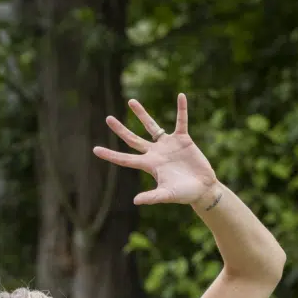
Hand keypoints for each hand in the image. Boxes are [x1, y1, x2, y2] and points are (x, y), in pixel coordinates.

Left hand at [93, 95, 220, 208]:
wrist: (202, 188)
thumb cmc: (184, 194)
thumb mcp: (167, 195)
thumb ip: (152, 197)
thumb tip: (135, 201)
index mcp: (149, 165)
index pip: (125, 159)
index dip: (110, 155)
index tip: (95, 150)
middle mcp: (155, 153)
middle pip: (133, 139)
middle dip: (120, 129)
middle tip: (108, 118)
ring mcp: (168, 145)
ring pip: (152, 126)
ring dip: (141, 114)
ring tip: (131, 101)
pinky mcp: (183, 139)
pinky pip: (181, 121)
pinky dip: (182, 110)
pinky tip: (181, 96)